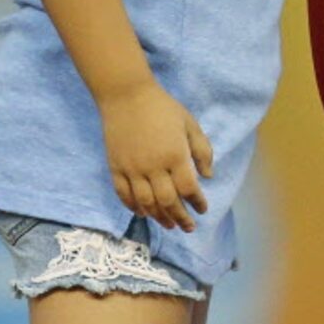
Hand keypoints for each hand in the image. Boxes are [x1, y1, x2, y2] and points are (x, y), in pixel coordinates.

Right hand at [100, 83, 214, 231]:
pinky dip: (133, 207)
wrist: (126, 95)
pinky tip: (143, 213)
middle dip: (181, 218)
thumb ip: (202, 150)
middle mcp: (154, 166)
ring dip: (159, 218)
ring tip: (169, 225)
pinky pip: (124, 194)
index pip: (188, 188)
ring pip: (146, 203)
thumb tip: (208, 176)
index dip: (197, 202)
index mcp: (175, 155)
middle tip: (188, 227)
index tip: (202, 209)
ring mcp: (132, 168)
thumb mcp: (190, 124)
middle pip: (168, 201)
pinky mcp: (116, 167)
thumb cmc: (163, 108)